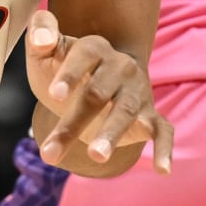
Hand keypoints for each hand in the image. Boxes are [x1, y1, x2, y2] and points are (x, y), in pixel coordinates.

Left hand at [24, 9, 172, 173]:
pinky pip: (163, 132)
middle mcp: (121, 67)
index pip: (83, 57)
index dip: (69, 75)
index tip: (54, 95)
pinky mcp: (151, 116)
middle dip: (75, 122)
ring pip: (126, 112)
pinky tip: (163, 170)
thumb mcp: (45, 54)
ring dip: (111, 135)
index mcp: (94, 48)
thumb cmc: (63, 69)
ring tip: (95, 156)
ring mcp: (137, 92)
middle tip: (51, 152)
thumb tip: (41, 37)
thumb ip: (39, 35)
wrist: (97, 80)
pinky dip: (165, 149)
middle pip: (98, 93)